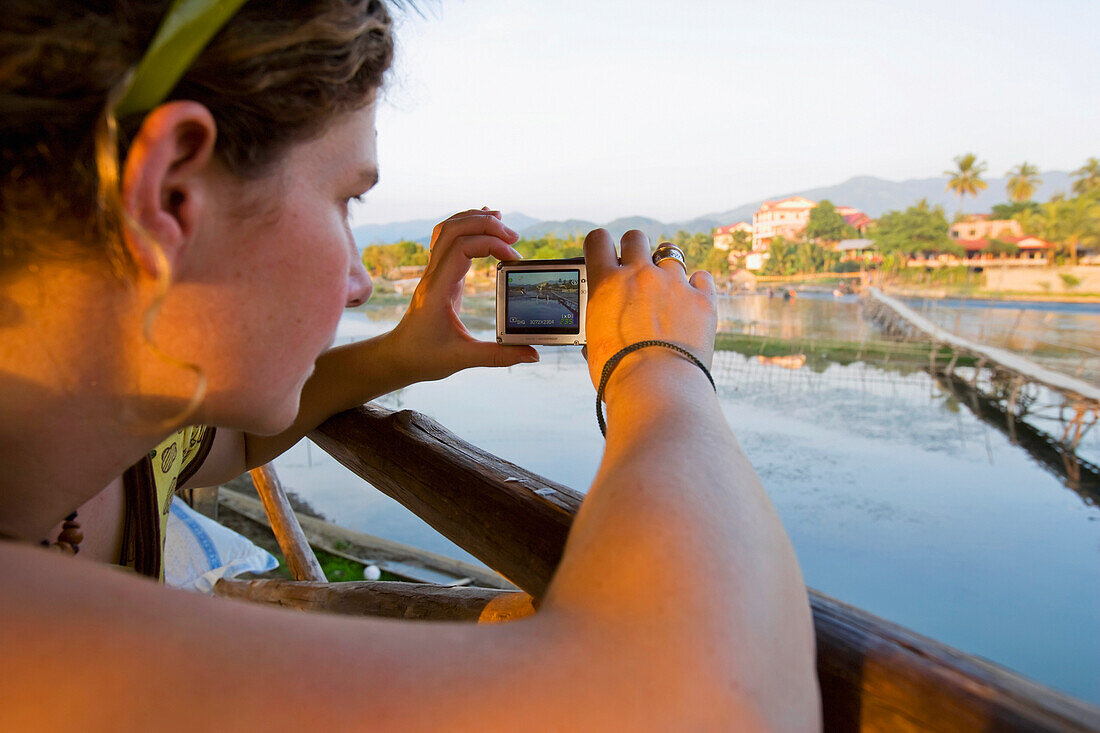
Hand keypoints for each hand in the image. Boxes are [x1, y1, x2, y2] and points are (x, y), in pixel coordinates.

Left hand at [389, 208, 538, 382]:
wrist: (399, 357)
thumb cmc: (424, 357)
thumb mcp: (462, 359)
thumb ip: (499, 355)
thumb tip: (534, 355)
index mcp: (437, 290)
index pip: (461, 248)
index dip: (491, 245)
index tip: (514, 259)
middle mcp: (433, 275)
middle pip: (454, 229)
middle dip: (485, 225)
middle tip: (514, 237)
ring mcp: (433, 272)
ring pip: (448, 229)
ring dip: (474, 220)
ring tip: (501, 221)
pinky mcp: (439, 275)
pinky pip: (448, 240)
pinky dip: (466, 227)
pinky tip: (482, 224)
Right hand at [583, 229, 716, 391]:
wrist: (657, 389)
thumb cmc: (618, 374)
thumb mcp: (594, 345)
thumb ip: (600, 323)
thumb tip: (600, 332)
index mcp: (606, 284)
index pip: (597, 240)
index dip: (601, 245)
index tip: (606, 254)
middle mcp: (640, 275)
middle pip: (636, 237)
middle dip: (635, 248)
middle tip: (637, 268)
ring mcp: (674, 284)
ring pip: (671, 253)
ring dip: (667, 268)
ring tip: (667, 290)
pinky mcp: (703, 299)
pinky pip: (702, 277)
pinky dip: (697, 286)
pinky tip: (692, 302)